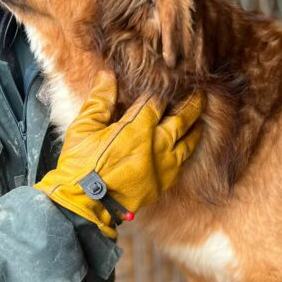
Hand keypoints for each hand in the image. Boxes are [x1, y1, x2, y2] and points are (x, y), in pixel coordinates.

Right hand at [35, 70, 203, 237]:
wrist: (86, 205)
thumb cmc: (80, 166)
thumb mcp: (84, 128)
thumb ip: (100, 101)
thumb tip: (107, 76)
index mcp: (137, 128)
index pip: (157, 101)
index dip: (162, 91)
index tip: (168, 83)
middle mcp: (156, 144)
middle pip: (183, 118)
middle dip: (192, 103)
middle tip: (200, 94)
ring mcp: (163, 165)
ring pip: (189, 141)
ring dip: (195, 126)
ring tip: (199, 118)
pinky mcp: (164, 183)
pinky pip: (183, 162)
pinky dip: (188, 149)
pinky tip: (188, 145)